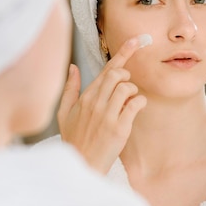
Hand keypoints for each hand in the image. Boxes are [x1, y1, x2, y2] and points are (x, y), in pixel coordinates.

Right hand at [57, 35, 149, 173]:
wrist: (81, 165)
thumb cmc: (74, 140)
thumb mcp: (65, 113)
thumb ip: (70, 89)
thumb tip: (73, 67)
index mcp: (85, 97)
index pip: (106, 69)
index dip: (124, 53)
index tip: (137, 41)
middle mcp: (95, 103)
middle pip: (117, 74)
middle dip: (127, 75)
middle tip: (126, 86)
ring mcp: (107, 115)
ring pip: (127, 87)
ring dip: (133, 91)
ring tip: (129, 102)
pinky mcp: (119, 128)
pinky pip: (135, 104)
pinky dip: (140, 102)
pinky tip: (136, 108)